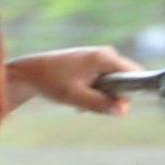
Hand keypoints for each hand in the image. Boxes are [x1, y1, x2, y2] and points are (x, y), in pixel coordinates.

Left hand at [9, 45, 140, 117]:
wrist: (29, 72)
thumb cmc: (50, 82)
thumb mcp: (75, 97)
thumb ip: (100, 104)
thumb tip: (124, 111)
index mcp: (105, 58)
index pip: (135, 74)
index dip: (130, 93)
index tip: (115, 105)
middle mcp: (106, 54)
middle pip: (125, 81)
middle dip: (112, 97)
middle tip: (91, 106)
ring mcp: (100, 57)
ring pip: (114, 83)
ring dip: (101, 97)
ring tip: (80, 103)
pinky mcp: (93, 63)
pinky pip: (105, 81)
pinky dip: (94, 92)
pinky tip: (78, 99)